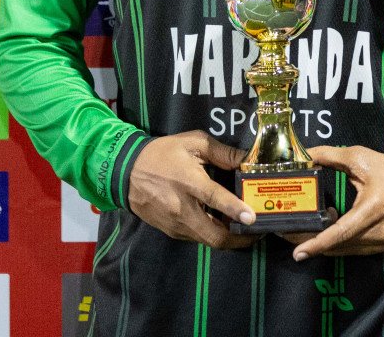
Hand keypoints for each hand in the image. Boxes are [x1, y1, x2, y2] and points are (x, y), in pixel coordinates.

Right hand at [127, 130, 259, 248]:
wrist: (126, 172)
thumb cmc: (162, 154)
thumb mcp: (192, 142)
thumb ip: (222, 152)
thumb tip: (246, 160)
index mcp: (188, 182)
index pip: (214, 199)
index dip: (235, 210)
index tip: (252, 219)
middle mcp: (182, 208)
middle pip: (215, 236)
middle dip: (240, 240)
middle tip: (257, 233)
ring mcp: (176, 224)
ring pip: (208, 241)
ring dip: (228, 239)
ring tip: (244, 230)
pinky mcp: (171, 231)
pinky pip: (197, 238)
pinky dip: (212, 235)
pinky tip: (222, 225)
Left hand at [289, 145, 383, 259]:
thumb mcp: (360, 158)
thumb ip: (329, 156)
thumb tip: (303, 155)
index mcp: (373, 209)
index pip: (341, 232)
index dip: (317, 244)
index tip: (298, 252)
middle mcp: (379, 232)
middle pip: (339, 245)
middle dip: (312, 242)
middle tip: (288, 235)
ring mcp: (383, 243)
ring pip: (346, 250)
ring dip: (325, 244)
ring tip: (304, 232)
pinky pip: (355, 249)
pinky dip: (339, 243)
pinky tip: (328, 229)